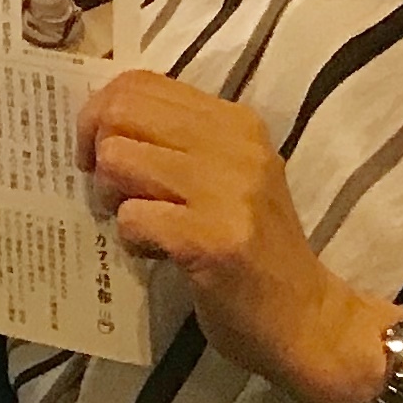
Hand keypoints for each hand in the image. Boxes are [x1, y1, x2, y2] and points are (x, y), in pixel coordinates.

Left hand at [80, 73, 386, 402]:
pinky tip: (159, 254)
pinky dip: (131, 239)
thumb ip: (174, 141)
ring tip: (144, 224)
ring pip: (117, 160)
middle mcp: (235, 145)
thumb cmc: (252, 247)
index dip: (99, 111)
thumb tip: (98, 117)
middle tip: (111, 190)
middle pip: (120, 112)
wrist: (307, 319)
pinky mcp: (211, 239)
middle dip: (96, 150)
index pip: (139, 82)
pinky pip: (130, 217)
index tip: (99, 150)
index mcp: (235, 122)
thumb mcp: (225, 176)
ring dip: (113, 199)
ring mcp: (227, 191)